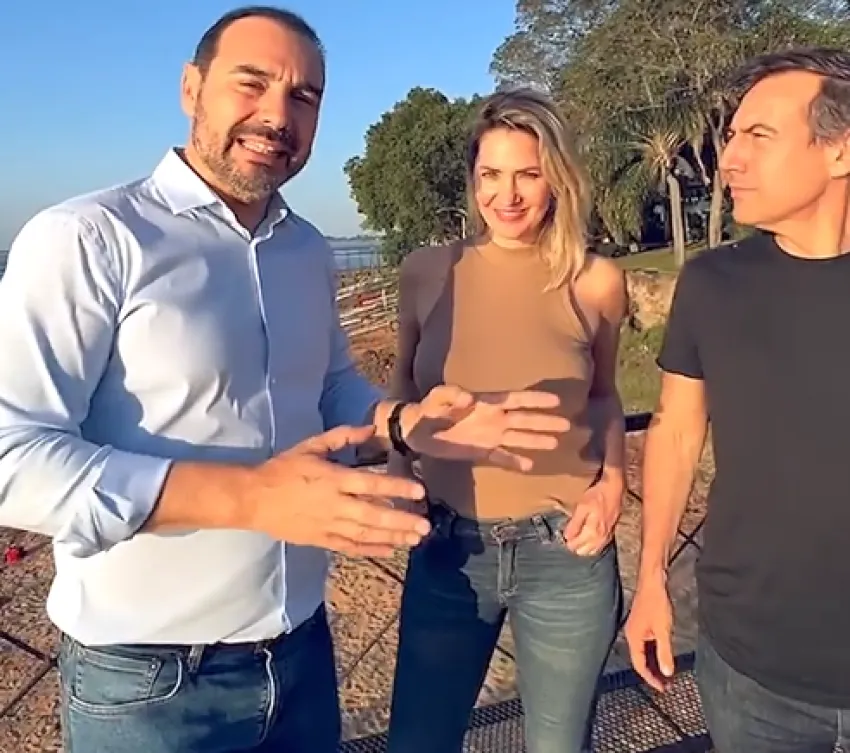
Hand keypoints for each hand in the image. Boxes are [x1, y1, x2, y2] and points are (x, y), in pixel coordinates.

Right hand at [247, 425, 429, 557]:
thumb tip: (371, 428)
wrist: (254, 498)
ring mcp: (328, 525)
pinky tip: (389, 550)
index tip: (420, 492)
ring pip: (365, 534)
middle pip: (374, 515)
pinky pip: (350, 547)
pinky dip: (370, 550)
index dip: (397, 487)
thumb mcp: (312, 445)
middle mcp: (335, 504)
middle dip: (402, 521)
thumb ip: (343, 436)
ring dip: (392, 537)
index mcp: (333, 479)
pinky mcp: (321, 540)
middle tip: (426, 526)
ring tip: (415, 540)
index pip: (371, 483)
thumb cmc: (284, 468)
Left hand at [405, 385, 569, 470]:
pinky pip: (501, 457)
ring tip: (556, 444)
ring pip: (518, 438)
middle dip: (545, 422)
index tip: (557, 400)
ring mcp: (488, 435)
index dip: (535, 400)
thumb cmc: (427, 408)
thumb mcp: (437, 396)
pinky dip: (514, 461)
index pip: (515, 399)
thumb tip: (470, 397)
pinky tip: (529, 466)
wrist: (415, 430)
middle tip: (568, 425)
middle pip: (524, 420)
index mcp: (485, 403)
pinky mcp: (480, 451)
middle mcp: (492, 419)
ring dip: (536, 441)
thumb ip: (451, 393)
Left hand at [562, 477, 622, 556]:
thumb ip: (574, 524)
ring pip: (592, 551)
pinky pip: (600, 546)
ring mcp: (607, 537)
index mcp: (592, 532)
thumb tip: (566, 537)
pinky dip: (592, 545)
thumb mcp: (582, 507)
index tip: (563, 534)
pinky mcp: (611, 533)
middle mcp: (600, 538)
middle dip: (575, 546)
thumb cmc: (597, 496)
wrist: (614, 490)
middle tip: (570, 535)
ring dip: (584, 547)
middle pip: (583, 552)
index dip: (567, 542)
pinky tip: (588, 538)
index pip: (576, 546)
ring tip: (577, 537)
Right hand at [624, 575, 674, 691]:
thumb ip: (665, 653)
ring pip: (643, 651)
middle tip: (666, 684)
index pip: (639, 665)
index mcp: (633, 638)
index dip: (651, 678)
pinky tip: (662, 653)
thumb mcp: (663, 631)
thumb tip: (667, 673)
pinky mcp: (641, 622)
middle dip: (653, 673)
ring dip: (654, 662)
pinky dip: (654, 651)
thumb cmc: (656, 604)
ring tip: (666, 672)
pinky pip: (646, 643)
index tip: (662, 688)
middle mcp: (631, 634)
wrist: (653, 581)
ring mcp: (635, 628)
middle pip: (640, 660)